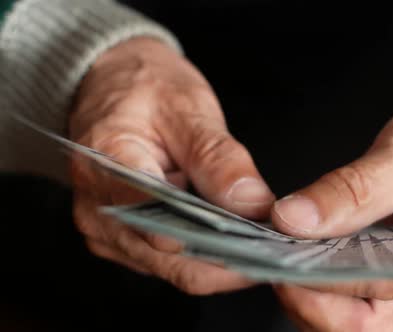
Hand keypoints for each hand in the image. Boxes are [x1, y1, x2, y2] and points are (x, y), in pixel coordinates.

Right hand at [70, 37, 274, 293]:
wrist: (111, 85)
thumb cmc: (145, 88)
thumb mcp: (187, 107)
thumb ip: (218, 158)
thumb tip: (251, 204)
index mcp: (104, 163)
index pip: (158, 219)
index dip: (214, 240)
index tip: (262, 242)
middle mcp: (97, 208)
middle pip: (170, 259)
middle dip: (228, 261)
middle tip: (277, 250)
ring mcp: (108, 230)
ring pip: (174, 268)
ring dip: (220, 261)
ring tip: (262, 243)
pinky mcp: (124, 239)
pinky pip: (169, 262)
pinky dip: (205, 254)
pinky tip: (235, 238)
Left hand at [271, 72, 392, 330]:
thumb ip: (352, 191)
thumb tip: (293, 220)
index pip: (381, 300)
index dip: (320, 288)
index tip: (276, 264)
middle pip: (369, 328)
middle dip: (312, 303)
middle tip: (272, 264)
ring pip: (361, 319)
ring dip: (316, 295)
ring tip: (282, 257)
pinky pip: (363, 298)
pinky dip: (328, 283)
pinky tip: (304, 256)